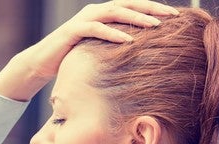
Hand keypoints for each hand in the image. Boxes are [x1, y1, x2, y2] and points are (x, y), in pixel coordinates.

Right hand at [0, 0, 178, 100]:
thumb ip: (117, 47)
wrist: (42, 63)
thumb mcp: (100, 50)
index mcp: (104, 14)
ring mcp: (83, 19)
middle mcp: (95, 12)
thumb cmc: (73, 58)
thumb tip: (142, 56)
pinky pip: (96, 29)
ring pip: (114, 12)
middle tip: (173, 16)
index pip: (133, 6)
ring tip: (154, 25)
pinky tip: (128, 41)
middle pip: (128, 4)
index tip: (177, 16)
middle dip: (151, 9)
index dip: (154, 9)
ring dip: (135, 18)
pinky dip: (112, 34)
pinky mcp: (72, 31)